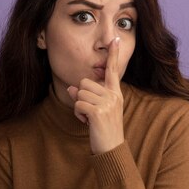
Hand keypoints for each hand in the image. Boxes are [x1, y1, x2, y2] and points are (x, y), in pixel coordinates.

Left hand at [67, 37, 124, 154]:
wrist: (112, 149)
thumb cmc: (104, 131)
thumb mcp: (97, 111)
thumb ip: (87, 97)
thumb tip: (71, 89)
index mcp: (115, 94)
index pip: (113, 71)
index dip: (114, 55)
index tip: (117, 39)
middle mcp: (113, 96)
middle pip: (85, 83)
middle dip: (82, 97)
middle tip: (91, 113)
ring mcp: (107, 103)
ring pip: (80, 93)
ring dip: (80, 107)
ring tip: (90, 118)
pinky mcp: (99, 112)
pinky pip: (78, 104)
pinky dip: (79, 114)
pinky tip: (87, 122)